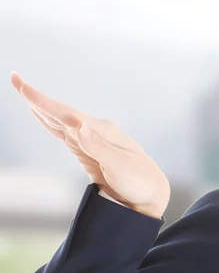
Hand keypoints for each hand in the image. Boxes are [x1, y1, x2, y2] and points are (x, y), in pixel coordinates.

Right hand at [11, 72, 169, 218]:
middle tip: (15, 78)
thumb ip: (98, 148)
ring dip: (41, 107)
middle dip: (37, 98)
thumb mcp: (119, 166)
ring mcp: (91, 141)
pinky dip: (51, 123)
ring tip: (23, 91)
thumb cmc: (139, 180)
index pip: (66, 114)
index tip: (23, 86)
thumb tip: (78, 127)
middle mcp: (95, 131)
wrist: (151, 194)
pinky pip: (64, 134)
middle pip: (60, 112)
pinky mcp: (87, 152)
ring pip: (60, 121)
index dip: (42, 101)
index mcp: (101, 132)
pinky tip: (43, 116)